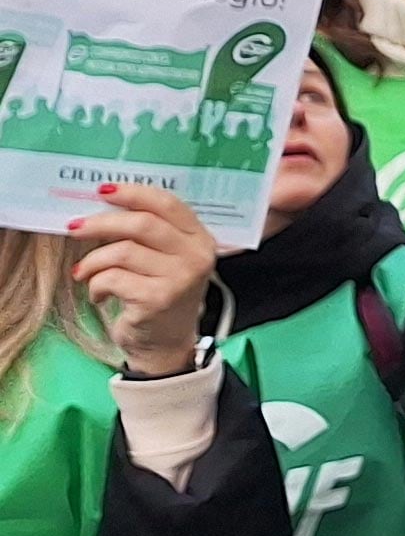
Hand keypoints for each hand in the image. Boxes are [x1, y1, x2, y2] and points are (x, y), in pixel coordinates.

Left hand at [71, 181, 217, 375]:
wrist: (165, 344)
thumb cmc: (159, 295)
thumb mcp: (166, 260)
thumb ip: (151, 234)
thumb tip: (106, 206)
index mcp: (200, 238)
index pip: (168, 204)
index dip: (133, 194)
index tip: (102, 190)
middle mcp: (195, 256)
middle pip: (142, 225)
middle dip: (101, 223)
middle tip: (74, 228)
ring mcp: (179, 279)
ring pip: (121, 252)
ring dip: (93, 261)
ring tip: (84, 272)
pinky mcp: (157, 300)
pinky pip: (112, 279)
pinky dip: (95, 284)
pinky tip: (97, 293)